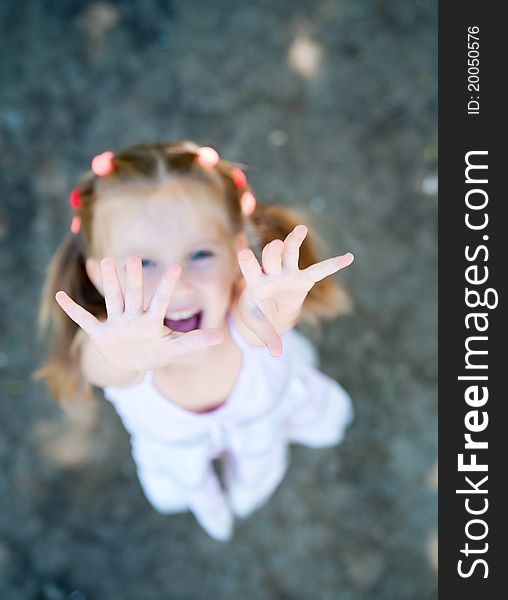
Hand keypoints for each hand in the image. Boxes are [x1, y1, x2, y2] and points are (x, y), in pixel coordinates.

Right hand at [55, 255, 223, 371]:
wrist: (132, 361)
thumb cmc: (157, 351)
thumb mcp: (176, 348)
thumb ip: (196, 341)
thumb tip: (222, 336)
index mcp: (152, 320)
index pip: (161, 301)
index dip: (167, 286)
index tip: (175, 268)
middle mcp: (133, 316)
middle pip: (134, 295)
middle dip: (133, 279)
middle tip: (134, 257)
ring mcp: (117, 324)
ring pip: (112, 300)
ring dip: (108, 284)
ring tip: (101, 261)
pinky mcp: (101, 334)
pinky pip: (85, 321)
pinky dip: (73, 311)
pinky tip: (60, 297)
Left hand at [237, 225, 353, 356]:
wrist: (269, 311)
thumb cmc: (259, 316)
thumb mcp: (260, 325)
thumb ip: (268, 336)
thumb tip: (276, 354)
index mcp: (254, 282)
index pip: (249, 269)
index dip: (248, 261)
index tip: (244, 252)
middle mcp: (270, 272)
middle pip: (271, 257)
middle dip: (273, 252)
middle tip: (275, 245)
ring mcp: (286, 272)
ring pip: (290, 253)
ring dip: (294, 241)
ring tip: (301, 229)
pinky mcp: (302, 278)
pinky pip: (319, 271)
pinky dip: (333, 265)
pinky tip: (349, 257)